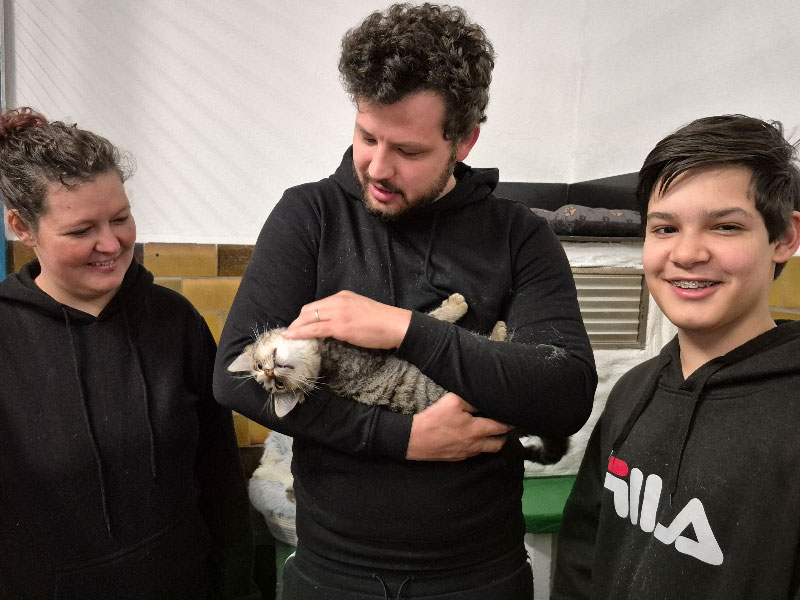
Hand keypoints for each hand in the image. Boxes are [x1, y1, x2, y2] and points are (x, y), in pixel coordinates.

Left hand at [284, 290, 411, 348]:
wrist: (394, 325)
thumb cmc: (381, 321)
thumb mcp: (359, 309)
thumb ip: (344, 313)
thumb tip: (332, 325)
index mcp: (342, 296)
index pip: (317, 305)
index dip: (305, 315)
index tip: (298, 324)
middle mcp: (337, 301)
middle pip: (309, 310)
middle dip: (297, 321)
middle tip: (291, 332)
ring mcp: (338, 313)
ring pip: (309, 319)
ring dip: (296, 328)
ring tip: (288, 336)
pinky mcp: (340, 327)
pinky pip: (315, 330)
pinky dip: (302, 333)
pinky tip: (294, 337)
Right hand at [406, 393, 512, 460]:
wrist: (414, 439)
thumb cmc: (434, 419)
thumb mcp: (453, 402)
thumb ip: (472, 400)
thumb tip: (485, 398)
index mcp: (477, 430)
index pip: (501, 427)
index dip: (510, 422)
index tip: (515, 417)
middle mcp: (475, 444)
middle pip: (498, 444)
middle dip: (504, 436)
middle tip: (505, 427)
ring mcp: (466, 453)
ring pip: (486, 450)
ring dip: (492, 442)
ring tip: (491, 434)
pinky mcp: (456, 458)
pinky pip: (473, 453)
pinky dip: (478, 447)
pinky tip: (473, 440)